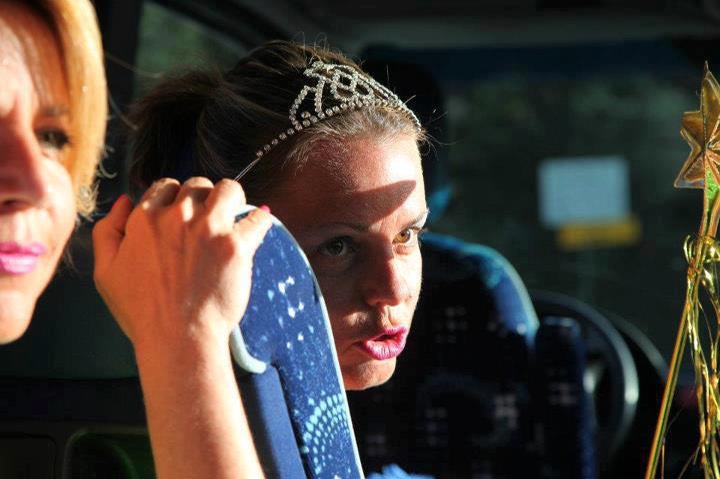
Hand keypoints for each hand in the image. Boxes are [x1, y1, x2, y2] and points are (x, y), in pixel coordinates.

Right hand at [93, 177, 271, 353]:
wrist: (178, 339)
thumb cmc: (142, 312)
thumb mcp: (106, 272)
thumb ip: (108, 231)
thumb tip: (124, 201)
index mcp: (144, 220)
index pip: (165, 186)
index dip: (174, 197)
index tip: (182, 213)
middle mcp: (177, 217)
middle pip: (197, 186)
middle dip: (202, 197)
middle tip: (208, 218)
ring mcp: (209, 229)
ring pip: (228, 190)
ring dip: (231, 199)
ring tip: (234, 213)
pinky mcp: (236, 245)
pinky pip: (257, 219)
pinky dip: (260, 219)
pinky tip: (259, 223)